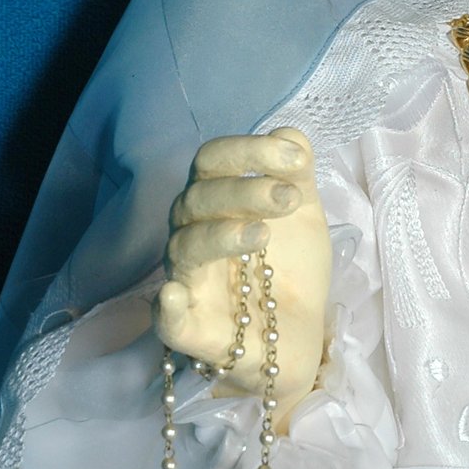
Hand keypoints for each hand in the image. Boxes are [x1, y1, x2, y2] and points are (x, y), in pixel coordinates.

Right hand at [153, 128, 331, 425]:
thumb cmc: (289, 265)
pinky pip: (166, 318)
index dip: (248, 151)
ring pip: (185, 248)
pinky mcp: (191, 328)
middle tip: (288, 199)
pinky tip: (174, 295)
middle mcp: (192, 234)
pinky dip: (167, 307)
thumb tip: (288, 135)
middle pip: (198, 198)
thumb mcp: (303, 213)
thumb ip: (295, 172)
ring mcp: (187, 280)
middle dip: (244, 191)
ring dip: (221, 235)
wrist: (300, 332)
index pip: (212, 160)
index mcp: (215, 201)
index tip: (295, 160)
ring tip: (262, 235)